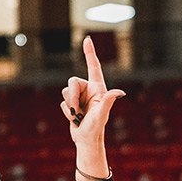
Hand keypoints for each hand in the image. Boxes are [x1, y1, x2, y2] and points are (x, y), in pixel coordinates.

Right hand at [61, 37, 125, 179]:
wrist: (86, 141)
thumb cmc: (95, 128)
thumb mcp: (101, 115)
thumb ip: (108, 101)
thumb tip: (119, 92)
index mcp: (98, 88)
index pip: (93, 66)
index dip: (90, 53)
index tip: (87, 39)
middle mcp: (89, 90)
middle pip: (72, 82)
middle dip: (71, 97)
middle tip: (77, 112)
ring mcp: (80, 97)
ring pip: (65, 92)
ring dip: (69, 106)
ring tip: (78, 117)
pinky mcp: (72, 104)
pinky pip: (62, 102)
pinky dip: (66, 112)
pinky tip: (74, 119)